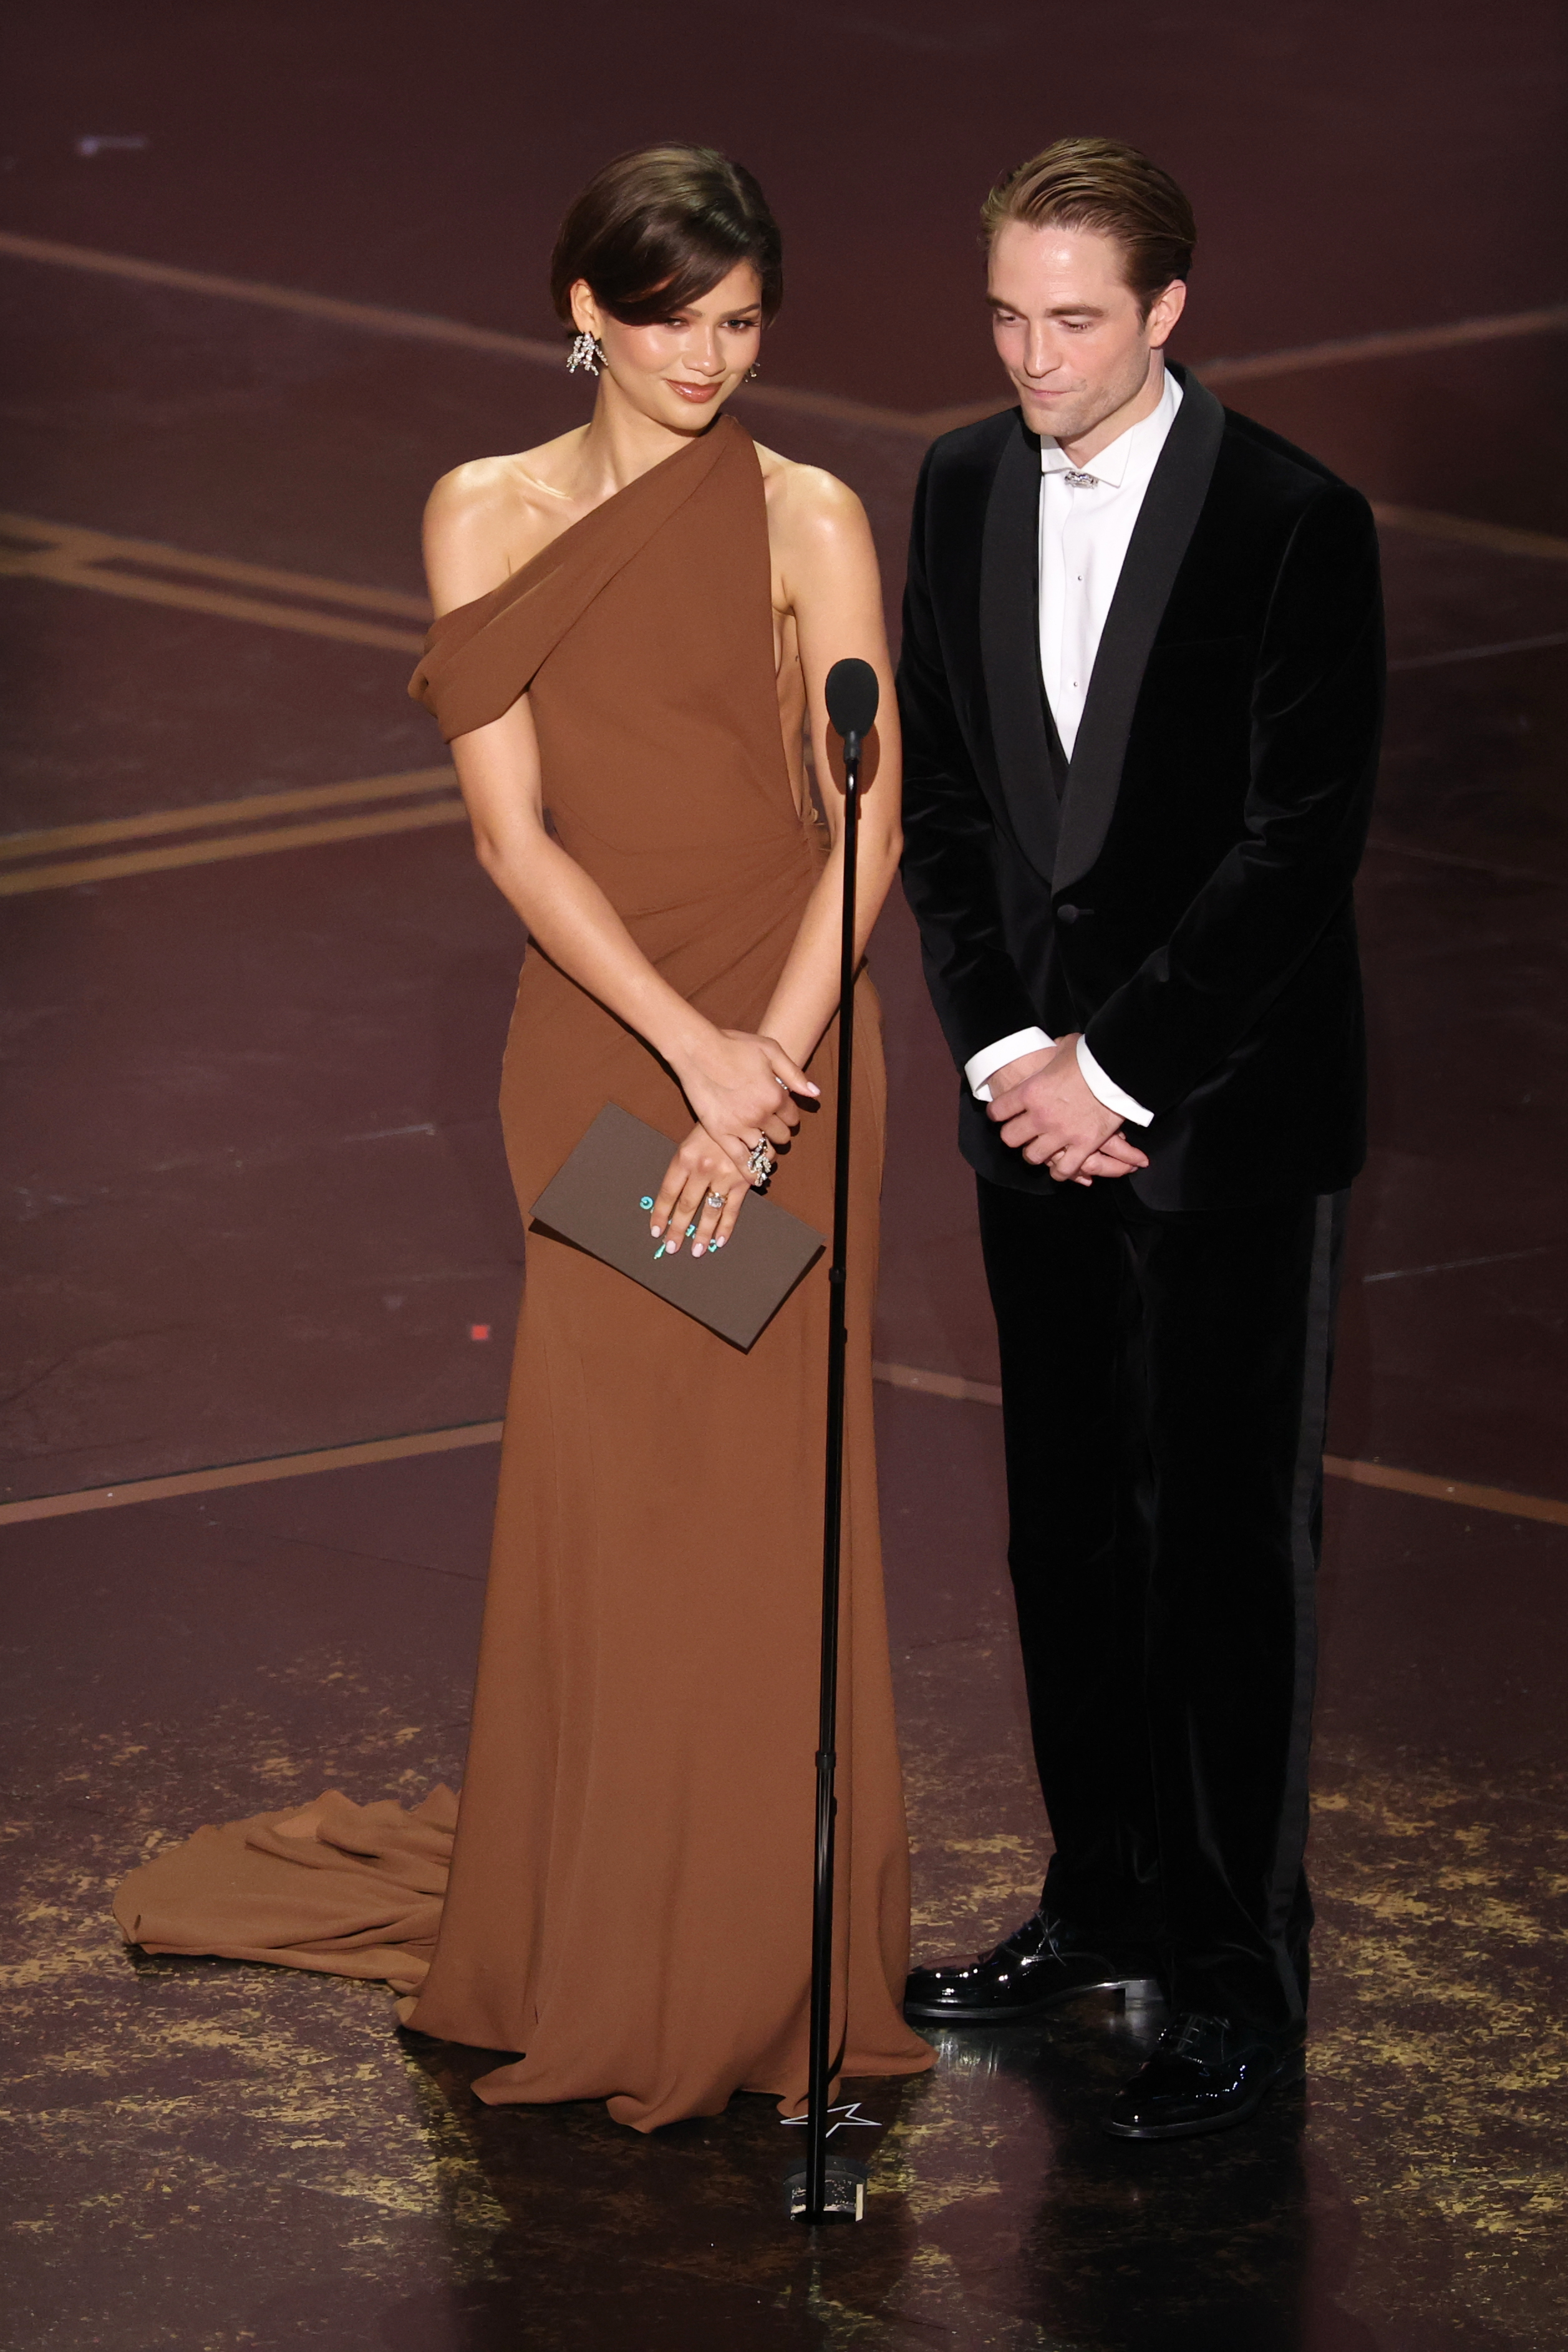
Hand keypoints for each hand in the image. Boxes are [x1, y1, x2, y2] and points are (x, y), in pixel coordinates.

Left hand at [650, 1125, 755, 1258]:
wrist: (745, 1113)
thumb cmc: (714, 1127)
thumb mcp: (690, 1141)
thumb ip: (683, 1168)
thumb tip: (671, 1201)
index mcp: (684, 1157)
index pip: (668, 1192)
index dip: (660, 1214)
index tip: (655, 1231)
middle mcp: (703, 1169)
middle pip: (686, 1206)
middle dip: (678, 1230)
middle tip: (671, 1248)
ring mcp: (724, 1176)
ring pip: (709, 1211)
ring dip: (702, 1234)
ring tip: (696, 1251)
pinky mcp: (743, 1181)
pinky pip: (733, 1209)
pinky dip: (726, 1227)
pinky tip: (719, 1241)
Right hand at [670, 1027, 815, 1185]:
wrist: (698, 1050)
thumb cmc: (734, 1045)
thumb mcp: (770, 1050)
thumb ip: (794, 1073)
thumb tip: (814, 1093)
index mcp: (776, 1094)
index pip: (792, 1116)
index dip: (789, 1116)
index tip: (783, 1114)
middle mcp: (761, 1114)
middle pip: (781, 1135)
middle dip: (780, 1133)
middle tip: (772, 1129)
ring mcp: (740, 1126)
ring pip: (764, 1149)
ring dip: (767, 1150)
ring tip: (764, 1147)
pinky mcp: (720, 1133)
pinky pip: (740, 1159)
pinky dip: (750, 1171)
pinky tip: (755, 1178)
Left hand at [988, 1032, 1149, 1183]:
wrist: (1118, 1071)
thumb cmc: (1090, 1057)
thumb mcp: (1065, 1047)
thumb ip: (1052, 1052)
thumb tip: (1054, 1047)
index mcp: (1030, 1092)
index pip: (998, 1111)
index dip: (997, 1113)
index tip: (1001, 1115)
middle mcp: (1040, 1116)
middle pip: (1010, 1138)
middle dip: (1013, 1137)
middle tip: (1020, 1134)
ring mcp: (1061, 1133)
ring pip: (1033, 1157)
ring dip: (1034, 1154)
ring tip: (1038, 1151)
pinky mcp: (1083, 1145)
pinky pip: (1064, 1169)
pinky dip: (1060, 1172)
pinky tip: (1060, 1168)